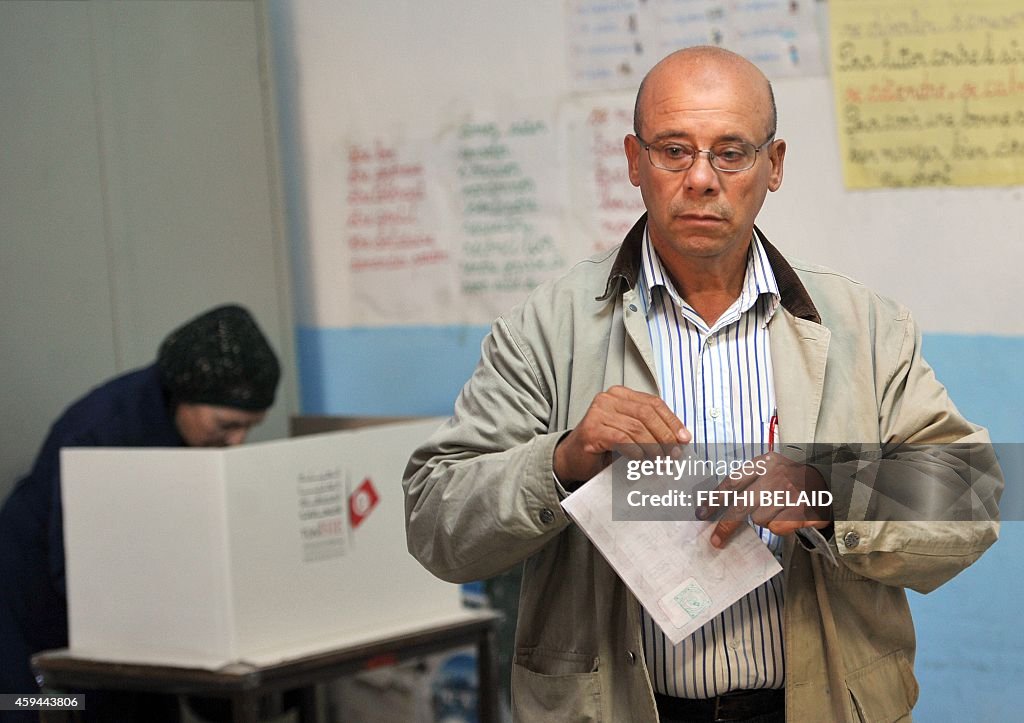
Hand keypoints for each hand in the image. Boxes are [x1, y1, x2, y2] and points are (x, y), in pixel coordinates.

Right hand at [554, 386, 690, 483]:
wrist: (573, 458)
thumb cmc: (604, 447)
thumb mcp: (631, 433)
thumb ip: (651, 430)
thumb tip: (680, 440)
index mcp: (621, 395)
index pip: (654, 403)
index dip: (672, 421)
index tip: (684, 439)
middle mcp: (608, 398)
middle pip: (647, 414)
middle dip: (665, 435)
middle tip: (674, 454)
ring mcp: (598, 412)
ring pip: (636, 428)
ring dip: (653, 447)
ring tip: (660, 462)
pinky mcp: (592, 430)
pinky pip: (622, 439)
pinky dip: (636, 451)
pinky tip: (641, 461)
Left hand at [696, 452, 831, 547]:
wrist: (830, 480)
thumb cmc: (792, 477)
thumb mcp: (771, 468)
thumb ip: (748, 480)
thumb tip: (717, 505)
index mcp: (765, 462)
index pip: (733, 482)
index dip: (714, 499)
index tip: (702, 513)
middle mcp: (776, 476)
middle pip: (740, 505)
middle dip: (725, 525)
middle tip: (715, 540)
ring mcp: (789, 493)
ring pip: (759, 519)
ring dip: (763, 520)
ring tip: (775, 510)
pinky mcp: (801, 510)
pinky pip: (777, 527)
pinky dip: (779, 527)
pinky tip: (787, 516)